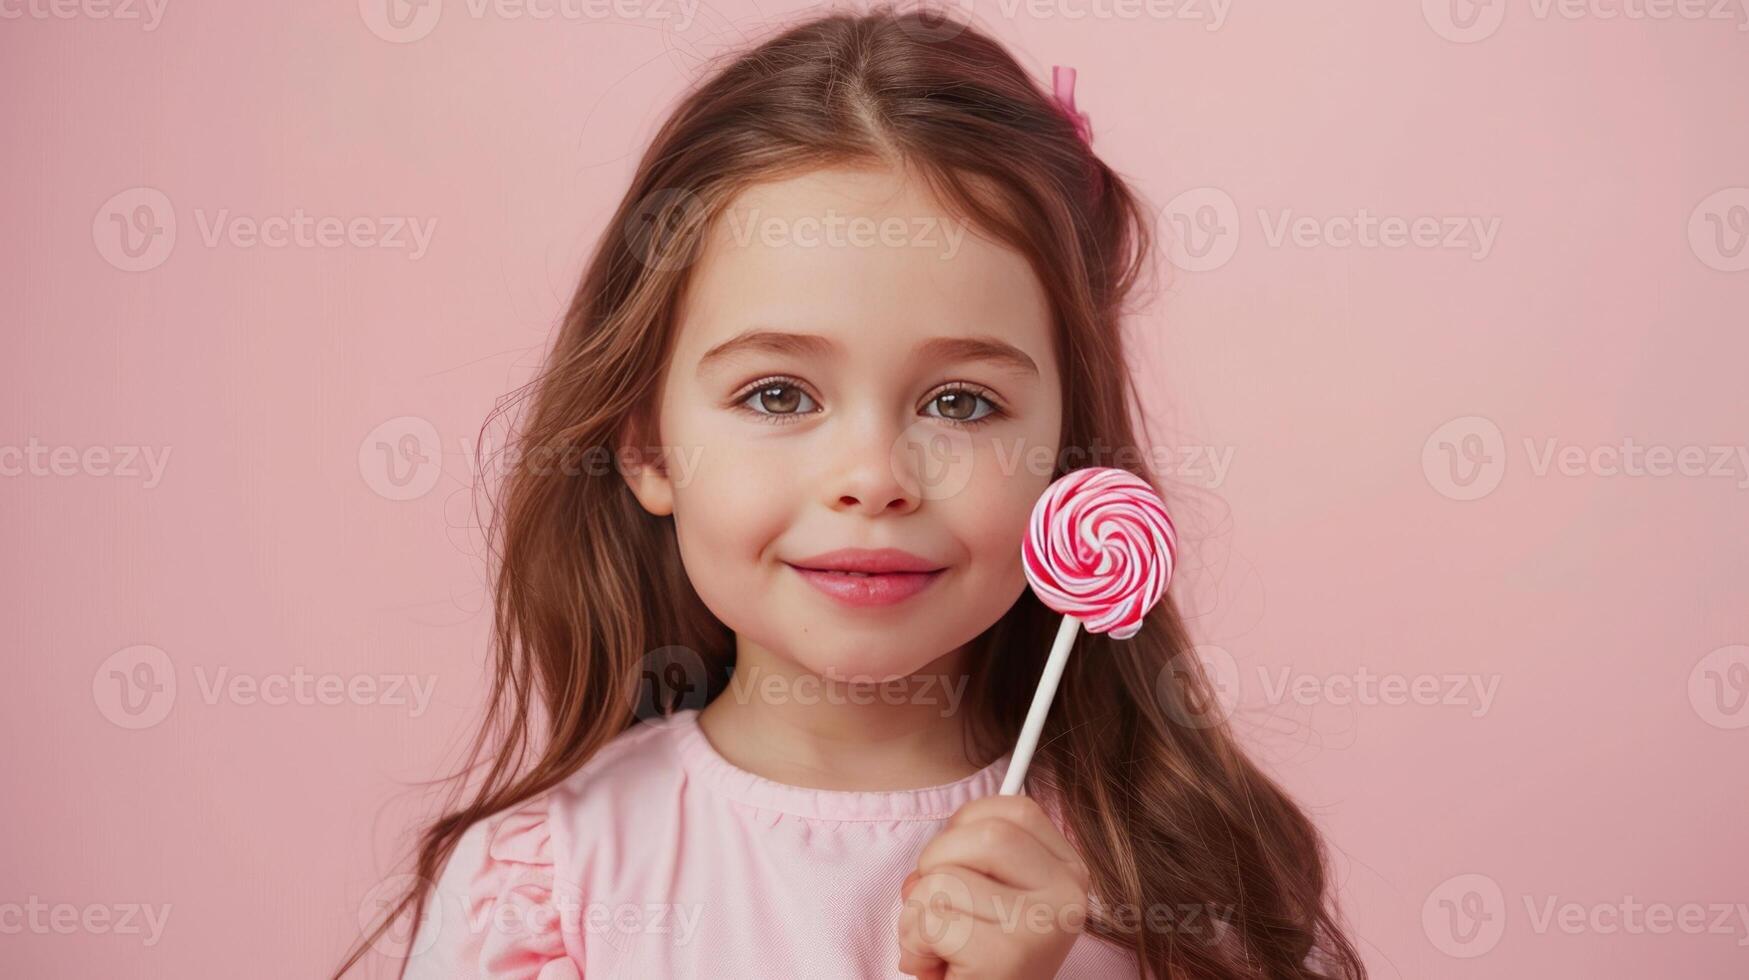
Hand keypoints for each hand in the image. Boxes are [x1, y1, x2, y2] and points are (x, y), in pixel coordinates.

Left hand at [897, 794, 1091, 978]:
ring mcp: (1044, 923)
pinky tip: (938, 965)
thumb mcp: (986, 899)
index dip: (967, 828)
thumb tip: (923, 868)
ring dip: (919, 912)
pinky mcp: (1010, 955)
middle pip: (982, 832)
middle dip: (936, 865)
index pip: (1015, 807)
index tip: (961, 866)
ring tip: (940, 945)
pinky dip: (917, 942)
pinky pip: (933, 919)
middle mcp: (1068, 894)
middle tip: (941, 910)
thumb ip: (968, 861)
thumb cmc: (978, 960)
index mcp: (1068, 871)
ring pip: (946, 876)